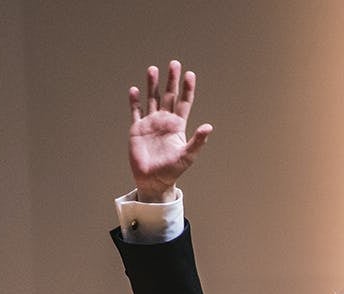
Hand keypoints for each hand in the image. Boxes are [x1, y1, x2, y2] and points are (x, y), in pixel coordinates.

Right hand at [128, 59, 212, 201]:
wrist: (153, 181)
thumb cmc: (172, 170)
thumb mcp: (188, 156)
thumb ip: (197, 141)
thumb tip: (209, 126)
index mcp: (178, 126)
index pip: (184, 102)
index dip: (187, 89)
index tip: (189, 74)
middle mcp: (164, 121)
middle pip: (168, 96)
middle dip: (171, 80)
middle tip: (174, 63)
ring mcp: (150, 123)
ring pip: (152, 99)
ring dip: (152, 85)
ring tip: (153, 69)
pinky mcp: (137, 129)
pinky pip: (136, 111)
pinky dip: (134, 101)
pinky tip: (134, 90)